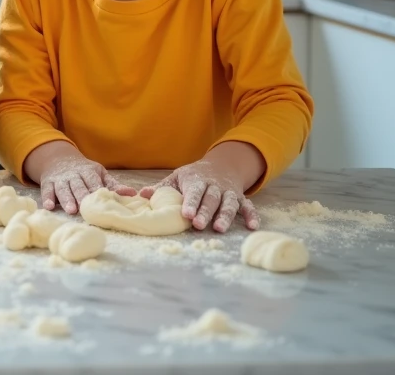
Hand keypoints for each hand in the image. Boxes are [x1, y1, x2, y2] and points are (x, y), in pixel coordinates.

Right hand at [32, 143, 135, 213]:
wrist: (58, 158)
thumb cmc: (84, 171)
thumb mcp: (98, 174)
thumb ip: (113, 185)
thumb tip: (133, 193)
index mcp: (88, 172)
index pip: (93, 181)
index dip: (96, 190)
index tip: (100, 200)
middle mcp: (74, 175)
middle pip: (78, 186)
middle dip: (81, 196)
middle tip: (85, 208)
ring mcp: (60, 179)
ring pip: (63, 189)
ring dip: (66, 199)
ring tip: (71, 210)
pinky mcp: (48, 183)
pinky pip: (47, 191)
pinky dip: (47, 198)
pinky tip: (48, 207)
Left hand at [141, 159, 260, 232]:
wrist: (221, 165)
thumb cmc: (193, 176)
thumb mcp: (177, 177)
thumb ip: (161, 187)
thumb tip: (142, 194)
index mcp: (196, 180)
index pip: (194, 191)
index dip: (190, 203)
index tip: (186, 214)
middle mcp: (214, 185)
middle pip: (211, 199)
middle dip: (206, 212)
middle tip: (199, 226)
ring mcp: (229, 191)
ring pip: (229, 203)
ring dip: (226, 216)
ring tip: (219, 229)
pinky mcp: (241, 197)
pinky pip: (248, 206)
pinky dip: (252, 215)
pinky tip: (252, 226)